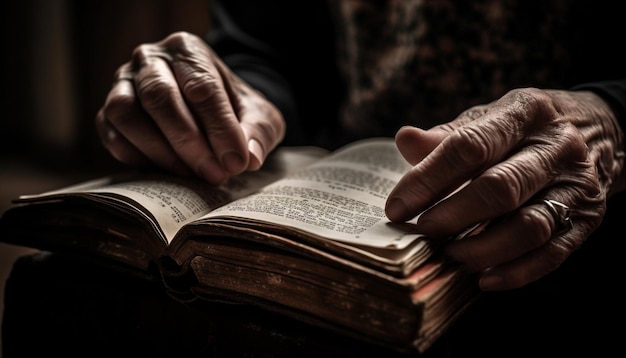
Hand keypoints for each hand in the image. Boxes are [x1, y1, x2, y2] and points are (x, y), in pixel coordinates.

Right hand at [96, 31, 285, 183]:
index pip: (201, 86)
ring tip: (191, 175)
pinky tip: (168, 172)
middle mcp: (150, 59)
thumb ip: (259, 132)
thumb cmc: (235, 111)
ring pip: (125, 112)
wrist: (211, 112)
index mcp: (188, 50)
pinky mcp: (107, 113)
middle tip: (214, 174)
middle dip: (189, 142)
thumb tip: (250, 157)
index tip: (236, 162)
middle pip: (159, 96)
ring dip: (159, 150)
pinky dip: (138, 158)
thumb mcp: (260, 116)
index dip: (220, 128)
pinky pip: (112, 135)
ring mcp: (123, 84)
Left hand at [385, 88, 624, 290]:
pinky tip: (484, 279)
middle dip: (454, 215)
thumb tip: (405, 139)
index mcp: (525, 111)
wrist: (597, 129)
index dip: (428, 179)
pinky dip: (516, 271)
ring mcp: (577, 184)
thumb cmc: (523, 129)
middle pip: (500, 188)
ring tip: (450, 256)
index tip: (397, 207)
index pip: (470, 147)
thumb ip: (448, 136)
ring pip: (530, 226)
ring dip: (483, 248)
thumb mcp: (488, 118)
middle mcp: (557, 146)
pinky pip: (553, 253)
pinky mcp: (588, 217)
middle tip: (423, 231)